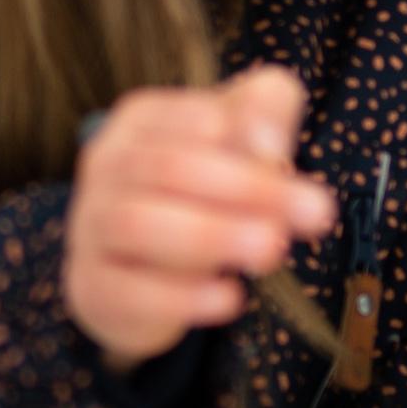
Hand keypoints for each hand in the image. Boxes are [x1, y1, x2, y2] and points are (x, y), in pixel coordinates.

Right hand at [64, 66, 334, 374]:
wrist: (138, 274)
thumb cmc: (203, 190)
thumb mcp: (241, 137)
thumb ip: (265, 110)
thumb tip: (268, 140)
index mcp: (142, 120)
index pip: (199, 121)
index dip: (252, 141)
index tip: (294, 165)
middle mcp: (106, 165)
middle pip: (169, 168)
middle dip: (247, 189)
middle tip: (316, 213)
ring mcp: (90, 226)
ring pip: (138, 224)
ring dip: (211, 235)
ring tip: (273, 248)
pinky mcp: (92, 286)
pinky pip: (128, 291)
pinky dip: (181, 296)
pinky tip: (232, 297)